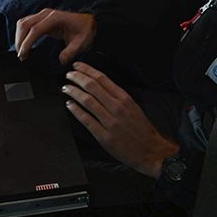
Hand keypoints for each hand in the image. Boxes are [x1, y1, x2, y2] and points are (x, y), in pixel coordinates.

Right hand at [15, 8, 95, 64]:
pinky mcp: (41, 18)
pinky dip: (22, 34)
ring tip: (21, 52)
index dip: (26, 42)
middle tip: (21, 56)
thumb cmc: (84, 30)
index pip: (35, 29)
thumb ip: (71, 51)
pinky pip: (26, 23)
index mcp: (54, 19)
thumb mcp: (82, 42)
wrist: (87, 22)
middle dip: (19, 40)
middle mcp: (46, 14)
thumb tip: (62, 60)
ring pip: (23, 23)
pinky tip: (24, 44)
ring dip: (19, 37)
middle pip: (24, 24)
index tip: (23, 54)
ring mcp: (42, 15)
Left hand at [62, 62, 178, 177]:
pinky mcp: (104, 137)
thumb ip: (117, 96)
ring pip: (87, 101)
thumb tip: (98, 85)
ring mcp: (110, 122)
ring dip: (73, 92)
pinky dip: (76, 111)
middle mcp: (117, 108)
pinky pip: (86, 120)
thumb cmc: (141, 129)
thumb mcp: (133, 107)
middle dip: (77, 78)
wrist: (151, 151)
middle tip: (68, 74)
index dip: (87, 70)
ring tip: (66, 88)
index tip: (77, 65)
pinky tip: (69, 105)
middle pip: (92, 87)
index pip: (102, 78)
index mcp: (124, 99)